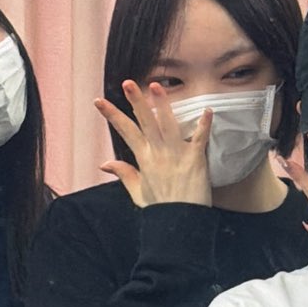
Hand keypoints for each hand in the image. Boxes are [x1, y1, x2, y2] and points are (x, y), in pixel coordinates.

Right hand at [96, 82, 211, 207]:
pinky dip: (204, 125)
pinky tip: (208, 110)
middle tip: (128, 83)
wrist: (180, 223)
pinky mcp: (195, 159)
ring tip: (156, 86)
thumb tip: (105, 164)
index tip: (99, 101)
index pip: (125, 131)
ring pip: (168, 124)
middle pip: (144, 122)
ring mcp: (176, 155)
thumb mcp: (137, 192)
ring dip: (162, 105)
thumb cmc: (161, 209)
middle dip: (135, 101)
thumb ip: (123, 173)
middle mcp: (158, 153)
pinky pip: (199, 138)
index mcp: (143, 159)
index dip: (111, 115)